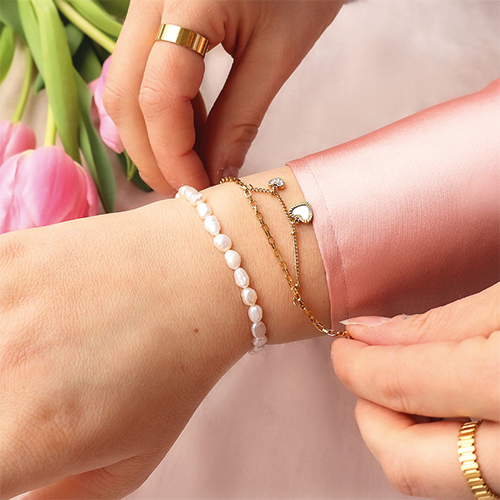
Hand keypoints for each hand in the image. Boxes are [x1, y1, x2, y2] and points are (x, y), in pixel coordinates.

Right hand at [0, 200, 246, 499]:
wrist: (203, 276)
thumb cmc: (178, 372)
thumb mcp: (130, 464)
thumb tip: (15, 493)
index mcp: (28, 437)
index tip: (14, 448)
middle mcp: (2, 371)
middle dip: (2, 414)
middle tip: (30, 399)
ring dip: (2, 365)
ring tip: (34, 359)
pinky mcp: (6, 255)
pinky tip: (22, 326)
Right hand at [103, 0, 343, 193]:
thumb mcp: (276, 55)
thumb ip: (240, 119)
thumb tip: (216, 175)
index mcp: (185, 0)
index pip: (157, 96)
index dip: (173, 155)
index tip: (200, 193)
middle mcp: (150, 0)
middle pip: (126, 96)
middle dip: (153, 155)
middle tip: (188, 190)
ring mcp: (146, 7)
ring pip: (126, 87)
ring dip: (154, 138)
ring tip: (193, 167)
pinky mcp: (156, 17)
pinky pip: (142, 75)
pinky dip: (163, 114)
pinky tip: (194, 133)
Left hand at [331, 283, 499, 498]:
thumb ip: (441, 325)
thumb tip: (369, 334)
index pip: (401, 384)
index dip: (357, 363)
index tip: (344, 346)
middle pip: (407, 462)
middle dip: (370, 416)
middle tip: (366, 373)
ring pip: (434, 479)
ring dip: (402, 433)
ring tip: (409, 386)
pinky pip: (465, 477)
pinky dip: (439, 445)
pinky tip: (445, 408)